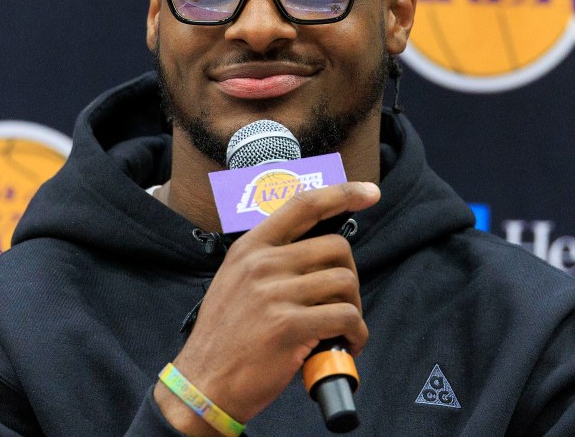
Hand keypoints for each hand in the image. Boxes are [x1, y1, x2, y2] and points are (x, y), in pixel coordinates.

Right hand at [154, 181, 378, 434]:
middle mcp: (262, 263)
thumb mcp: (235, 280)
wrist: (204, 383)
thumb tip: (318, 253)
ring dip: (353, 309)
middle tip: (341, 303)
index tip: (369, 192)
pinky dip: (356, 334)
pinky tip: (344, 345)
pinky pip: (345, 318)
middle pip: (336, 248)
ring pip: (344, 282)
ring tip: (340, 329)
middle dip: (348, 276)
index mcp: (250, 248)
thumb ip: (270, 260)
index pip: (303, 204)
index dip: (342, 193)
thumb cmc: (226, 336)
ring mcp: (275, 293)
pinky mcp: (289, 326)